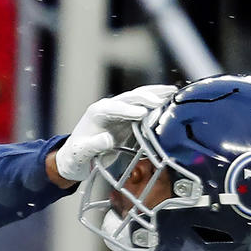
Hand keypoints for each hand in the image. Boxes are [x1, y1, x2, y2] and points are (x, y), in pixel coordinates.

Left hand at [54, 84, 176, 181]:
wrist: (76, 157)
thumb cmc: (76, 156)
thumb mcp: (81, 153)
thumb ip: (93, 145)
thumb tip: (108, 139)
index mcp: (96, 113)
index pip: (114, 108)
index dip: (128, 110)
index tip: (142, 113)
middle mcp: (109, 107)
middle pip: (129, 98)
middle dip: (145, 99)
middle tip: (162, 102)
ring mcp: (120, 111)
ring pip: (139, 98)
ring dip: (156, 94)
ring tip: (173, 92)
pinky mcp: (128, 118)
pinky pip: (145, 107)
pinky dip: (157, 102)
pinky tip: (171, 100)